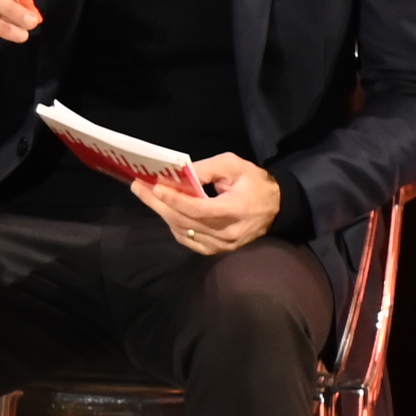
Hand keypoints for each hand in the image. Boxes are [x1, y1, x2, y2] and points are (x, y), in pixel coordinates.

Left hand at [136, 154, 280, 253]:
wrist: (277, 207)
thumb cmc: (254, 183)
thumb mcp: (234, 166)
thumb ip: (207, 169)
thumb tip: (179, 173)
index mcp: (236, 210)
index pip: (199, 209)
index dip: (175, 199)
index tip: (155, 187)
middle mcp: (228, 232)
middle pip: (185, 221)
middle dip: (159, 204)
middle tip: (139, 188)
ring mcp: (222, 245)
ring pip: (183, 231)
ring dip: (163, 213)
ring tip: (147, 196)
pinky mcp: (217, 250)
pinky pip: (188, 240)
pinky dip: (174, 225)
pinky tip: (165, 211)